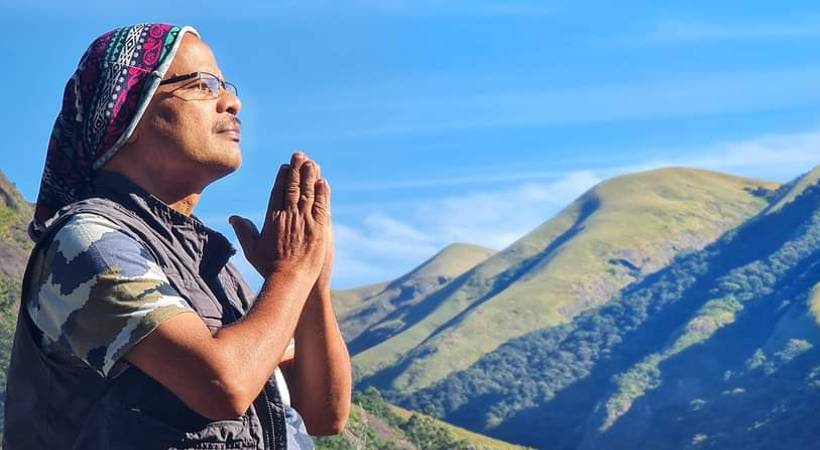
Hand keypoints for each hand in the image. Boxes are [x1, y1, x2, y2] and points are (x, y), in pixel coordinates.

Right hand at [230, 152, 329, 281]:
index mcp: (273, 217)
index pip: (278, 191)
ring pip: (309, 192)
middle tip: (300, 155)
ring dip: (310, 175)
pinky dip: (323, 193)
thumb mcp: (251, 248)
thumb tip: (233, 218)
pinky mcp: (319, 228)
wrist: (289, 280)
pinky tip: (323, 183)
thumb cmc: (268, 267)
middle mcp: (289, 215)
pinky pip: (322, 206)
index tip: (285, 166)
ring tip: (312, 163)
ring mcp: (306, 221)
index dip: (282, 177)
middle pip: (293, 186)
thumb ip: (243, 230)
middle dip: (296, 169)